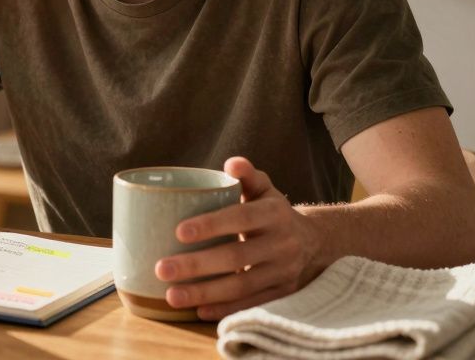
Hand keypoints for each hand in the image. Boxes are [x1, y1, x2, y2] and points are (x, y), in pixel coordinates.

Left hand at [154, 157, 323, 320]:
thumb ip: (247, 175)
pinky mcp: (283, 293)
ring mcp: (284, 272)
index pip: (241, 218)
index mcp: (275, 213)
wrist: (312, 241)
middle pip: (236, 257)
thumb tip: (232, 162)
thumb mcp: (264, 189)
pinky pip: (252, 304)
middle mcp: (282, 244)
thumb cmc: (272, 211)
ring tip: (172, 295)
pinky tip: (198, 311)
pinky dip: (225, 309)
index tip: (178, 232)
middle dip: (197, 265)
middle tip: (162, 269)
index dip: (211, 225)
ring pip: (242, 286)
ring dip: (205, 293)